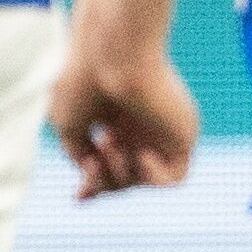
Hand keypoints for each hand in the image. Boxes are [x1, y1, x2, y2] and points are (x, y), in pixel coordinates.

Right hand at [51, 17, 197, 196]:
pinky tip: (141, 155)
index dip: (93, 183)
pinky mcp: (182, 133)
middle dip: (103, 182)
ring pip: (142, 178)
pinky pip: (175, 177)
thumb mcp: (68, 123)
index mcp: (112, 116)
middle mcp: (137, 124)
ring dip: (120, 176)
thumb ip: (79, 153)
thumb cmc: (86, 81)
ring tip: (110, 143)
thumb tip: (91, 176)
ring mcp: (159, 130)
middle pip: (123, 175)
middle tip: (92, 163)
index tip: (77, 197)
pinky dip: (153, 176)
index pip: (106, 159)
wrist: (115, 54)